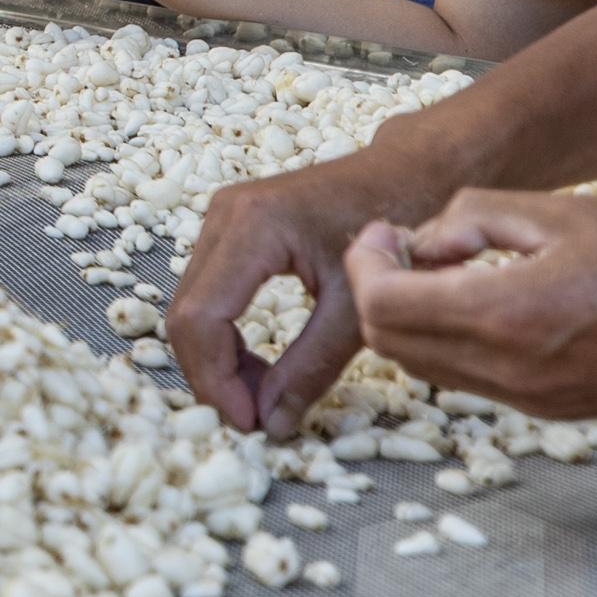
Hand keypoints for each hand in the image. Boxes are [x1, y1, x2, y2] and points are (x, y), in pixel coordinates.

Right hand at [168, 144, 454, 435]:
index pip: (202, 317)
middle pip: (186, 313)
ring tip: (261, 395)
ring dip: (217, 359)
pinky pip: (206, 293)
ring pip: (191, 306)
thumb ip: (312, 367)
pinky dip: (224, 337)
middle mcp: (224, 216)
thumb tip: (272, 422)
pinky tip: (259, 364)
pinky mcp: (229, 228)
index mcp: (253, 227)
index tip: (249, 423)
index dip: (216, 378)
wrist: (410, 173)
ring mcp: (220, 218)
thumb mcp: (358, 308)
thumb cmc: (399, 228)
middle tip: (255, 419)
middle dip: (213, 374)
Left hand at [348, 191, 596, 421]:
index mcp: (509, 315)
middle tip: (401, 246)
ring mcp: (528, 399)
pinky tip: (480, 298)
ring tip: (443, 267)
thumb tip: (424, 240)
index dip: (366, 264)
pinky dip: (446, 338)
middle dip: (376, 289)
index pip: (382, 306)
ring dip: (408, 317)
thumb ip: (475, 217)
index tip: (384, 232)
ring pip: (421, 365)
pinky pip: (464, 377)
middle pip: (388, 342)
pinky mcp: (546, 409)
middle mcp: (510, 370)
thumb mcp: (563, 211)